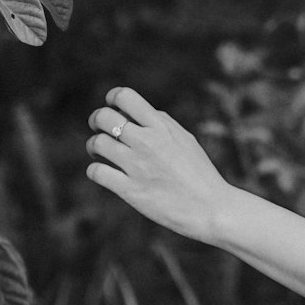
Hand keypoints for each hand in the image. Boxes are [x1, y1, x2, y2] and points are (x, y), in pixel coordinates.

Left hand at [86, 86, 229, 243]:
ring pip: (96, 143)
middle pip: (103, 117)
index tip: (114, 108)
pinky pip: (97, 172)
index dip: (112, 98)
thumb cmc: (199, 172)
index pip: (124, 96)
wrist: (211, 208)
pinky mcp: (130, 191)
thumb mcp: (184, 138)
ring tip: (100, 153)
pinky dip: (95, 171)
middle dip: (96, 121)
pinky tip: (105, 173)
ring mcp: (137, 166)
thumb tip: (137, 113)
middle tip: (101, 130)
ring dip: (94, 146)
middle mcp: (146, 142)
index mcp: (161, 126)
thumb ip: (161, 123)